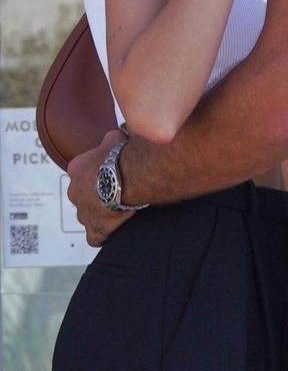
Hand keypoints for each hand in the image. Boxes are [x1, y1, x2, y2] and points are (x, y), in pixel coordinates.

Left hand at [66, 129, 132, 246]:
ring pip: (88, 215)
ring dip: (101, 212)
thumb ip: (109, 139)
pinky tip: (115, 228)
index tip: (112, 174)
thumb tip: (117, 133)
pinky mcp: (94, 230)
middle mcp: (74, 192)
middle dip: (97, 194)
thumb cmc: (123, 156)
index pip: (82, 173)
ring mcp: (83, 213)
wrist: (132, 177)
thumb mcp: (114, 137)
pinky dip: (103, 234)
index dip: (98, 174)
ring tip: (120, 208)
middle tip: (117, 191)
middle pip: (83, 195)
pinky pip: (94, 237)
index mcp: (76, 169)